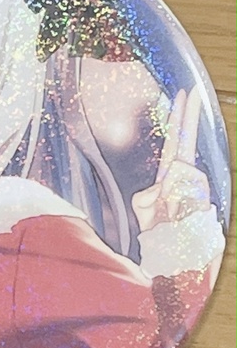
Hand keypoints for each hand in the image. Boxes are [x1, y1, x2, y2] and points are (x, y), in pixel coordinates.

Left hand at [132, 88, 210, 231]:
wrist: (178, 256)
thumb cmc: (161, 234)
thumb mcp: (144, 211)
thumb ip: (145, 195)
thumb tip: (163, 184)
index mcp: (169, 176)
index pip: (173, 141)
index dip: (177, 120)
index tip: (181, 96)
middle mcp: (184, 176)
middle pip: (185, 141)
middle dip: (187, 116)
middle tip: (190, 91)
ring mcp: (196, 183)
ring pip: (178, 168)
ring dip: (168, 189)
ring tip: (170, 209)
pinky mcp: (203, 193)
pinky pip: (181, 185)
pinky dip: (174, 196)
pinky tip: (176, 210)